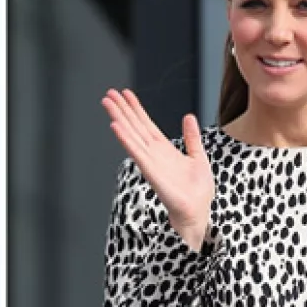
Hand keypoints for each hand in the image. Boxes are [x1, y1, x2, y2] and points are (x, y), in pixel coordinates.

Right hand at [101, 88, 214, 248]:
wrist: (197, 212)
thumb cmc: (197, 191)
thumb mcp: (198, 157)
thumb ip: (192, 138)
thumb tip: (189, 117)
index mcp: (164, 149)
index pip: (146, 124)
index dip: (136, 108)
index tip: (125, 93)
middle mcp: (154, 154)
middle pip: (134, 126)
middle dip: (122, 109)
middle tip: (108, 93)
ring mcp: (151, 162)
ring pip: (132, 135)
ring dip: (119, 118)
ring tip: (107, 104)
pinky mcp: (152, 173)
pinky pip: (137, 153)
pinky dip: (126, 139)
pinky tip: (117, 127)